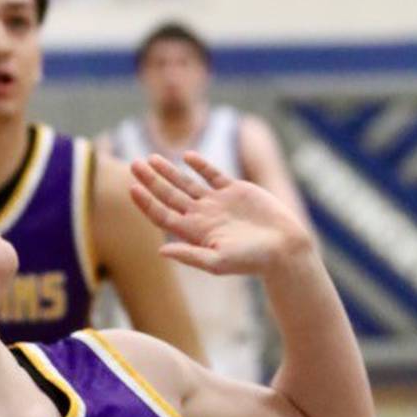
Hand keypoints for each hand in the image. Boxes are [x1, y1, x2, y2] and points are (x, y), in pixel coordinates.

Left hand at [130, 153, 311, 277]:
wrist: (284, 247)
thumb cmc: (253, 260)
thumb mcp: (219, 262)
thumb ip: (190, 256)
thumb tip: (160, 250)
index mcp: (195, 232)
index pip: (162, 215)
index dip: (146, 202)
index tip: (132, 188)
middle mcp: (202, 216)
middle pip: (169, 195)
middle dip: (151, 180)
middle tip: (133, 164)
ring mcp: (218, 202)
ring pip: (186, 183)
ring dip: (168, 170)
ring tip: (150, 157)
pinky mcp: (236, 190)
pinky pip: (213, 174)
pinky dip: (200, 164)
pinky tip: (186, 155)